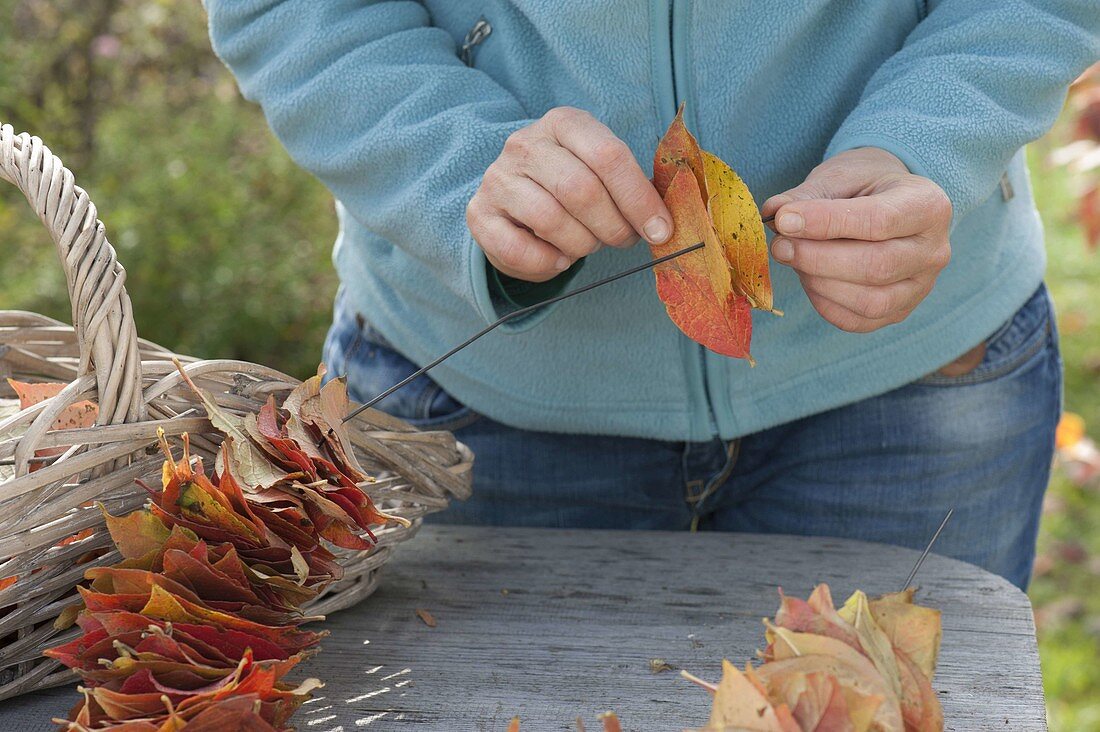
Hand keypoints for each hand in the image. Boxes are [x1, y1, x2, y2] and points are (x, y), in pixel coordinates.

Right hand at [467, 107, 671, 281]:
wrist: (515, 197)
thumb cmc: (571, 184)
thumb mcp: (601, 171)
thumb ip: (631, 187)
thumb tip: (663, 225)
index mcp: (564, 123)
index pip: (608, 156)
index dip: (639, 199)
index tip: (660, 231)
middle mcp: (526, 144)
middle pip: (581, 190)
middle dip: (612, 227)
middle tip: (622, 241)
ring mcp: (498, 178)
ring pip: (551, 221)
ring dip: (581, 245)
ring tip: (586, 245)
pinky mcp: (479, 214)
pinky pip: (519, 249)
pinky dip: (548, 263)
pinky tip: (558, 258)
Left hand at [761, 148, 951, 332]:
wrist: (890, 203)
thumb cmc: (865, 186)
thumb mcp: (841, 177)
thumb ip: (807, 195)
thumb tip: (773, 214)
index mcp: (929, 206)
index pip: (878, 221)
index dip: (826, 223)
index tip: (785, 220)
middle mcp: (934, 251)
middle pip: (876, 266)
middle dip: (818, 258)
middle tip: (780, 245)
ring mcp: (920, 287)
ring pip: (869, 301)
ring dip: (819, 283)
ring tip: (794, 259)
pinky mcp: (899, 311)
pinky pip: (858, 321)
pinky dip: (824, 303)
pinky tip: (808, 279)